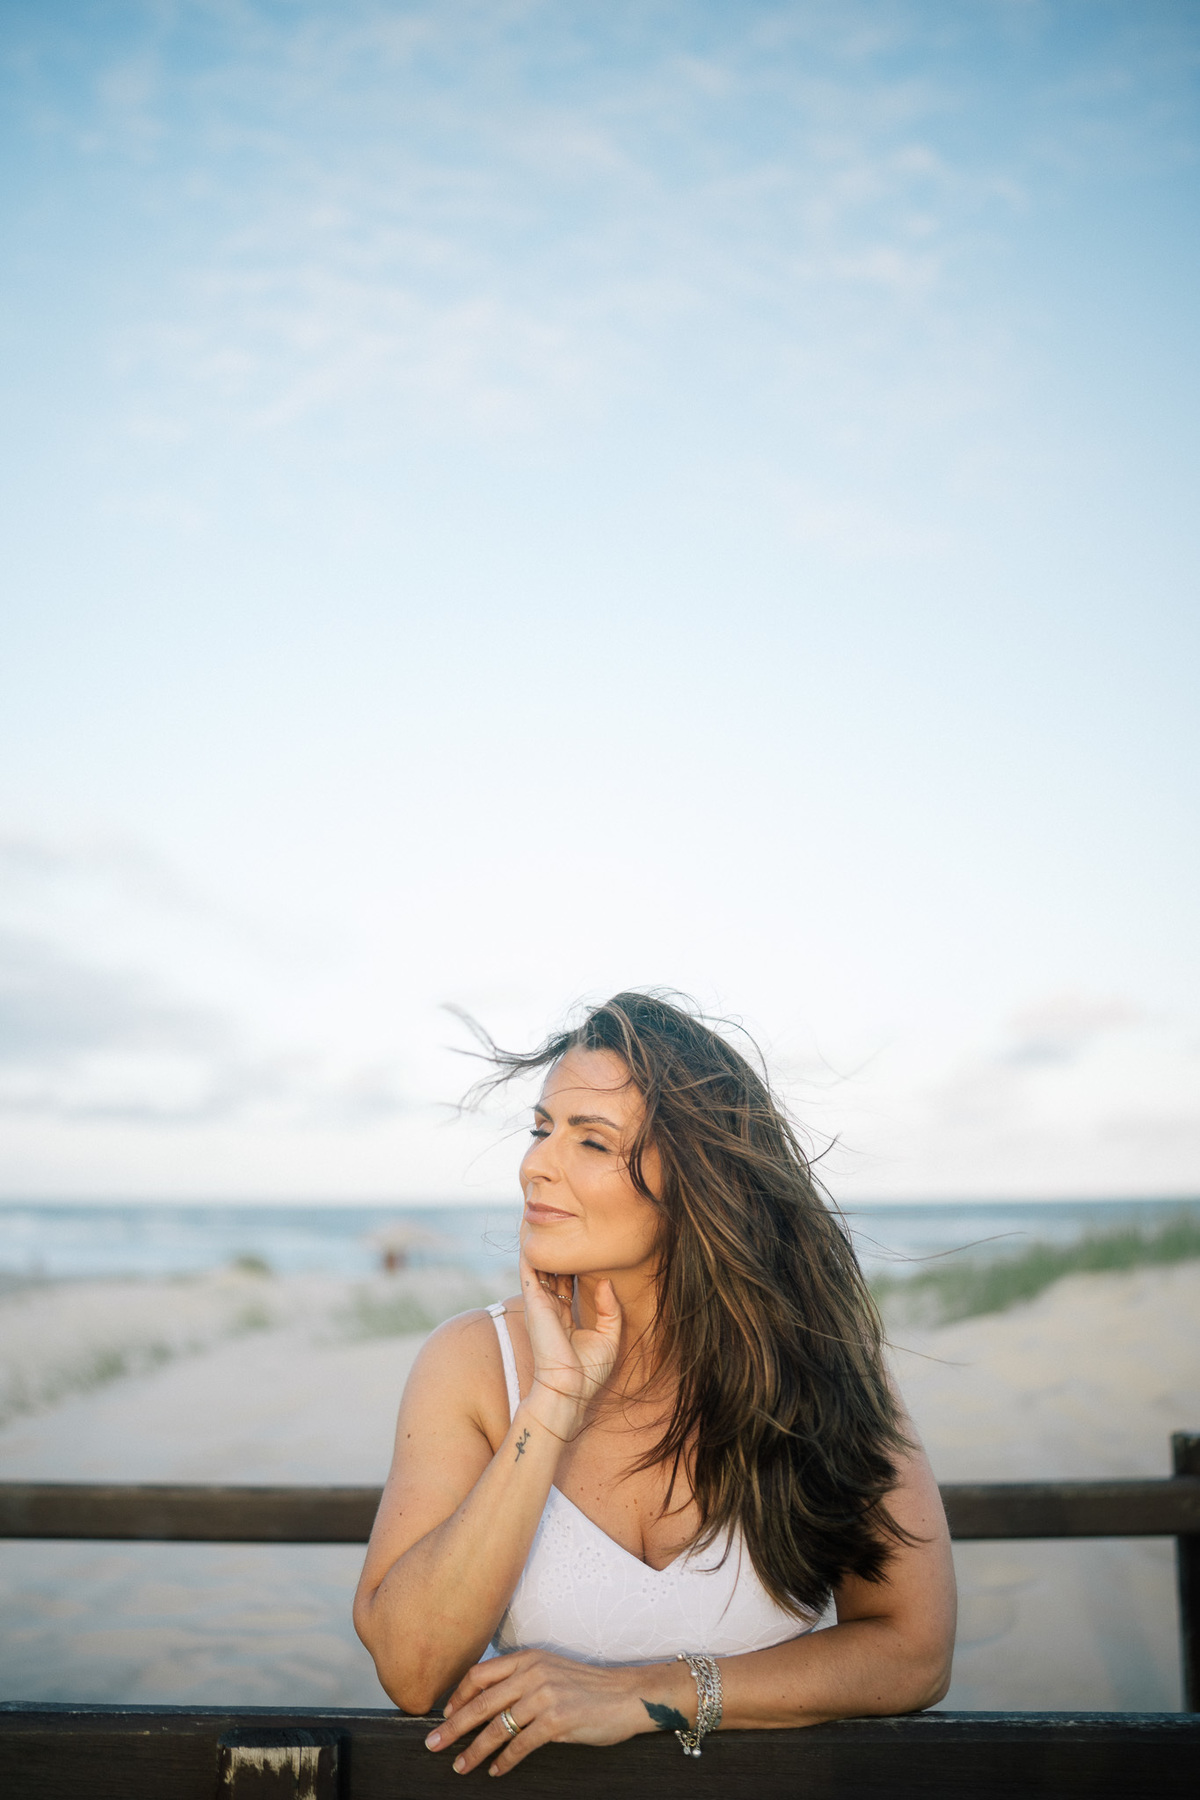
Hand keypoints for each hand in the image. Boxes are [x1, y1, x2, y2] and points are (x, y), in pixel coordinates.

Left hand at [424, 1648, 651, 1776]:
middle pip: (481, 1701)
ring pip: (496, 1727)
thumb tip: (490, 1704)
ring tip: (460, 1766)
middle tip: (434, 1744)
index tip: (445, 1714)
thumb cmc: (588, 1686)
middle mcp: (533, 1672)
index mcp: (528, 1657)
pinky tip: (496, 1771)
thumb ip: (522, 1680)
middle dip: (453, 1726)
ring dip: (474, 1750)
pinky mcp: (557, 1720)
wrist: (627, 1694)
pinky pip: (520, 1745)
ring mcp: (544, 1695)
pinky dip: (504, 1761)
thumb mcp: (551, 1671)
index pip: (480, 1674)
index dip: (458, 1695)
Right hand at [519, 1232, 621, 1435]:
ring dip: (543, 1245)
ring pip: (539, 1267)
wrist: (569, 1388)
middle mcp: (549, 1308)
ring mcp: (539, 1304)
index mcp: (564, 1317)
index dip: (573, 1264)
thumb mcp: (609, 1337)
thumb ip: (610, 1308)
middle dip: (558, 1251)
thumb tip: (607, 1282)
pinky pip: (529, 1269)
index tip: (583, 1245)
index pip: (567, 1282)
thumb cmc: (588, 1372)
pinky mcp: (534, 1302)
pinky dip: (529, 1249)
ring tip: (548, 1217)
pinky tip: (533, 1229)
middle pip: (552, 1271)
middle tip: (565, 1223)